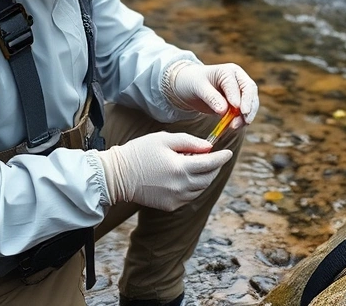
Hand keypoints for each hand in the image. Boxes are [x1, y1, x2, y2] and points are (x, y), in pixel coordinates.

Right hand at [96, 132, 232, 211]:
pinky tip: (184, 176)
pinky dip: (193, 186)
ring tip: (194, 164)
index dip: (221, 158)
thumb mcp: (164, 139)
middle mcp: (181, 187)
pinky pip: (190, 196)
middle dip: (214, 167)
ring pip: (201, 188)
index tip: (228, 153)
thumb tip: (209, 147)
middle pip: (208, 178)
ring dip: (204, 177)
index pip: (210, 164)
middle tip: (211, 157)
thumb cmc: (140, 152)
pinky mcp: (170, 206)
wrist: (117, 176)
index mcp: (180, 168)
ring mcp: (176, 199)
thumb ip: (189, 142)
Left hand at [168, 62, 258, 124]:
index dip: (238, 96)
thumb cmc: (193, 82)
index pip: (236, 84)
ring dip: (247, 115)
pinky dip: (242, 119)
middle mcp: (238, 79)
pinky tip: (236, 126)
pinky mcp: (238, 103)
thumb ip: (211, 97)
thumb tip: (224, 110)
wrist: (189, 87)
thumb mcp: (199, 87)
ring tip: (236, 126)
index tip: (237, 108)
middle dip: (248, 106)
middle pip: (250, 91)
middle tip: (244, 119)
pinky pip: (245, 112)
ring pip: (251, 102)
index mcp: (228, 71)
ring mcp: (240, 92)